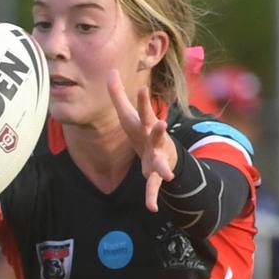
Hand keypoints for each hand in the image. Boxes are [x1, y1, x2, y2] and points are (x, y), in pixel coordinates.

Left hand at [107, 70, 176, 211]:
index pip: (144, 111)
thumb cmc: (142, 132)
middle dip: (159, 129)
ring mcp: (158, 157)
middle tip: (161, 124)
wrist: (164, 154)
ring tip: (168, 175)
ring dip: (163, 168)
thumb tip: (110, 70)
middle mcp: (155, 140)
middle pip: (156, 133)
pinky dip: (152, 197)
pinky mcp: (156, 175)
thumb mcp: (129, 114)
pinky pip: (153, 187)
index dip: (143, 100)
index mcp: (146, 125)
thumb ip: (118, 94)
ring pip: (160, 163)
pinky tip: (152, 208)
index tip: (142, 89)